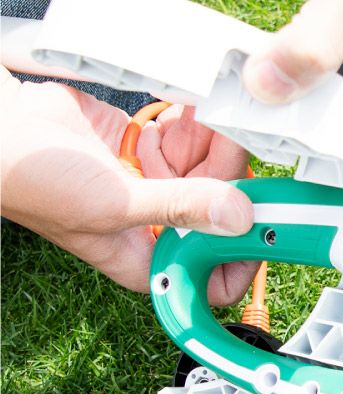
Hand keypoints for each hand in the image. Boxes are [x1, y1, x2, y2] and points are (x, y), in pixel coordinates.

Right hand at [0, 68, 255, 303]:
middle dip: (231, 178)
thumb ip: (178, 207)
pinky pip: (192, 141)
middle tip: (236, 142)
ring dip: (213, 144)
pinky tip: (184, 114)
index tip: (264, 219)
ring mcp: (159, 186)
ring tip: (206, 120)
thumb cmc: (33, 180)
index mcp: (151, 259)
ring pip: (213, 172)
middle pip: (224, 213)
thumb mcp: (114, 205)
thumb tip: (238, 218)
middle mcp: (161, 228)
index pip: (214, 279)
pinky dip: (193, 127)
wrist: (0, 126)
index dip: (244, 257)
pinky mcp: (153, 150)